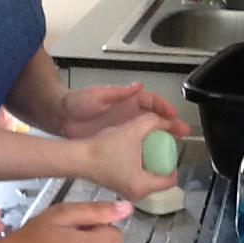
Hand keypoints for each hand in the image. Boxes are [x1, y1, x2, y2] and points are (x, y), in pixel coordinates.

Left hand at [60, 83, 189, 139]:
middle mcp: (127, 112)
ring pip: (148, 131)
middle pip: (155, 117)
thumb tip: (138, 86)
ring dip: (162, 137)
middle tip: (183, 133)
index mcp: (126, 99)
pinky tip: (153, 156)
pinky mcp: (116, 138)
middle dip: (169, 124)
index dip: (164, 107)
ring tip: (175, 146)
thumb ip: (117, 92)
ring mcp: (123, 126)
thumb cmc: (77, 103)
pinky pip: (136, 143)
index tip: (174, 115)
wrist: (60, 118)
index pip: (151, 101)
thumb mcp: (98, 96)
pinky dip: (147, 148)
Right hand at [83, 113, 179, 200]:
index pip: (171, 179)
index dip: (174, 162)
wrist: (78, 156)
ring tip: (147, 147)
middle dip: (162, 161)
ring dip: (150, 163)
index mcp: (143, 186)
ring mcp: (126, 192)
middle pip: (160, 178)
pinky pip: (137, 177)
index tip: (170, 149)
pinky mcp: (118, 186)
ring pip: (148, 177)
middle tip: (159, 146)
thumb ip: (153, 122)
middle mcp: (136, 194)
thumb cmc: (101, 149)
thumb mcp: (132, 131)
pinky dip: (139, 166)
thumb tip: (165, 120)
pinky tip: (134, 152)